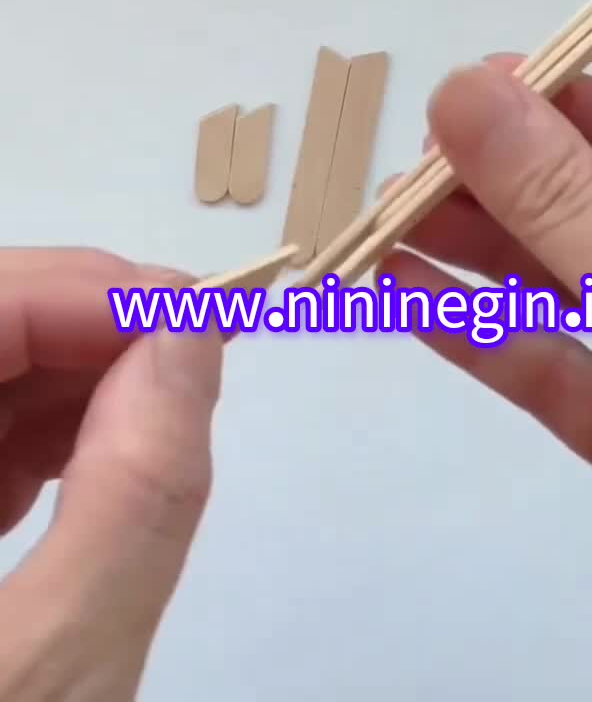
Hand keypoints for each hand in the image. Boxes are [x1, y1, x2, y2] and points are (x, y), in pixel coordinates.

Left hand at [0, 250, 222, 699]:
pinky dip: (20, 435)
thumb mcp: (52, 678)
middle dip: (81, 329)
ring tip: (155, 414)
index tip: (205, 318)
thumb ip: (137, 495)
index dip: (87, 292)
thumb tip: (193, 335)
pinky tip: (82, 461)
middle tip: (198, 360)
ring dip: (57, 377)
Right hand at [386, 55, 591, 701]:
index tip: (488, 85)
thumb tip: (471, 89)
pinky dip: (480, 334)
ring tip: (391, 220)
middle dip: (518, 182)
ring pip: (575, 289)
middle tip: (420, 160)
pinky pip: (552, 371)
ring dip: (482, 253)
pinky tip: (407, 296)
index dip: (590, 108)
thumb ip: (568, 198)